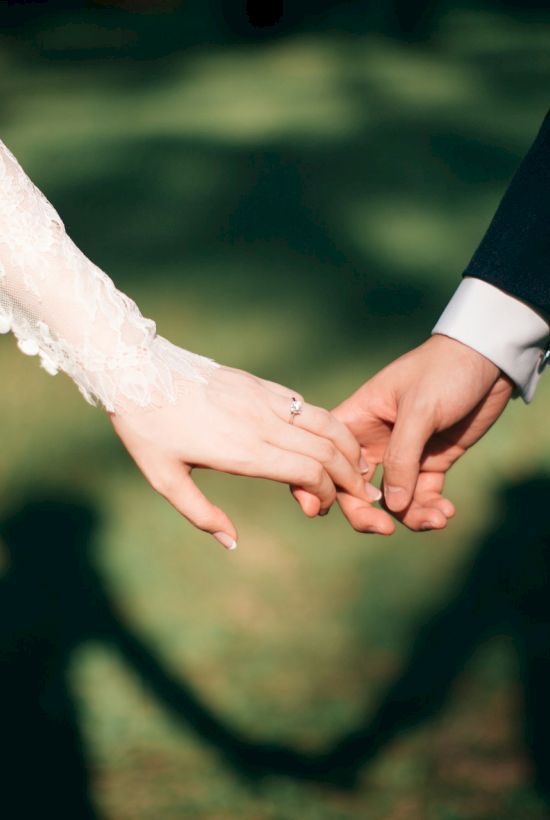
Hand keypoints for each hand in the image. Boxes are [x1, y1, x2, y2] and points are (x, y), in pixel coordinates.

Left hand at [110, 365, 379, 548]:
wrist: (136, 370)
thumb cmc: (147, 429)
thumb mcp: (164, 479)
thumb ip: (201, 514)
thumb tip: (232, 543)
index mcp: (243, 451)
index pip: (308, 471)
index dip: (326, 493)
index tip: (319, 508)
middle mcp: (262, 423)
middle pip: (327, 449)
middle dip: (351, 476)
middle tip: (361, 494)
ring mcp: (263, 399)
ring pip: (324, 421)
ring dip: (348, 446)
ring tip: (359, 465)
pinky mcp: (259, 384)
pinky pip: (304, 404)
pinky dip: (326, 423)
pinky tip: (329, 437)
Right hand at [331, 335, 513, 531]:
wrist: (489, 360)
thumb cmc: (444, 371)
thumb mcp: (419, 409)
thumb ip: (402, 457)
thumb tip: (391, 506)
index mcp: (357, 419)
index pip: (328, 457)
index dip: (321, 484)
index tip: (326, 510)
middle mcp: (374, 441)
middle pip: (355, 488)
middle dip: (366, 513)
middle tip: (385, 530)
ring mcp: (403, 454)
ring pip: (392, 499)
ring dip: (410, 516)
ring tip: (436, 519)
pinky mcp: (431, 462)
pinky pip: (422, 496)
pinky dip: (431, 509)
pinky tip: (446, 512)